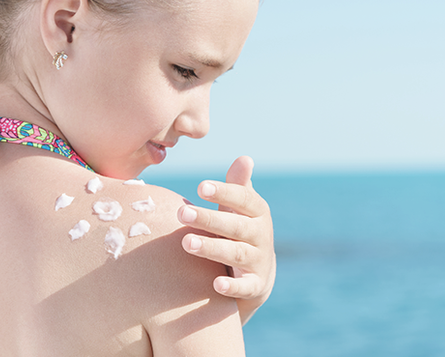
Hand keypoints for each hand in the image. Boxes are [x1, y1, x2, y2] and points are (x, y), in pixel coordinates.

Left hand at [178, 156, 275, 324]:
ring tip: (186, 243)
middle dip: (210, 219)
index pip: (243, 200)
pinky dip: (232, 286)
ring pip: (237, 254)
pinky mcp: (255, 285)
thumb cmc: (240, 230)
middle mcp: (261, 235)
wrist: (259, 273)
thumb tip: (245, 158)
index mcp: (258, 213)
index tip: (201, 186)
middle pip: (236, 226)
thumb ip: (239, 185)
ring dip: (212, 248)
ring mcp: (259, 261)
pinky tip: (216, 283)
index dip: (224, 192)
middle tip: (182, 213)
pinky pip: (245, 286)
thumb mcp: (240, 209)